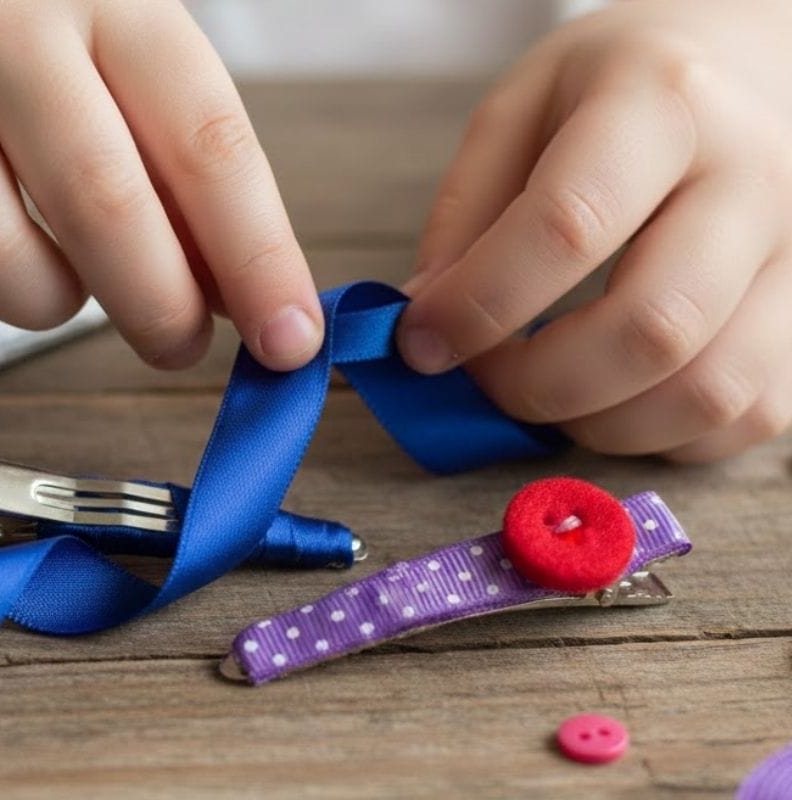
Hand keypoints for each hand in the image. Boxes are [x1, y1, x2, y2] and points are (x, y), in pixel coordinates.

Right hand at [0, 0, 322, 370]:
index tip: (291, 341)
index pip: (205, 142)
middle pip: (98, 204)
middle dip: (156, 307)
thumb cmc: (22, 46)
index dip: (258, 259)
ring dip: (42, 305)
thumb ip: (181, 177)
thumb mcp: (120, 71)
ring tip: (53, 282)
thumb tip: (246, 305)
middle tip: (175, 344)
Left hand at [398, 0, 791, 461]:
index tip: (421, 342)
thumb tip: (429, 325)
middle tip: (485, 379)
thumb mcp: (521, 109)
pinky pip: (750, 414)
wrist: (749, 67)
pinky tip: (616, 398)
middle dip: (540, 384)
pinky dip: (666, 435)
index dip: (480, 303)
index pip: (568, 224)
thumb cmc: (618, 93)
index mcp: (660, 105)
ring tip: (547, 392)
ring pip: (711, 390)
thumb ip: (466, 214)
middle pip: (652, 326)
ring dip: (602, 424)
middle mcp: (752, 177)